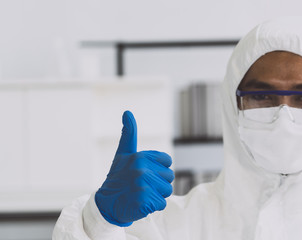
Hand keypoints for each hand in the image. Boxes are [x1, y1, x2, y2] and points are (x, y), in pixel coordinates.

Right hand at [95, 111, 173, 226]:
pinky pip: (161, 204)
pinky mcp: (144, 200)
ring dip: (156, 195)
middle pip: (169, 177)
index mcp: (140, 156)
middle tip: (141, 185)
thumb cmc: (118, 178)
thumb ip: (128, 134)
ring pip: (167, 191)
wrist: (106, 204)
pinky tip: (140, 203)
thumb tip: (127, 112)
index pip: (167, 162)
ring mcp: (143, 185)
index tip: (145, 172)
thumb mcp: (123, 154)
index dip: (158, 169)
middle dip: (158, 183)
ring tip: (141, 193)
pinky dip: (152, 207)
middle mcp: (142, 168)